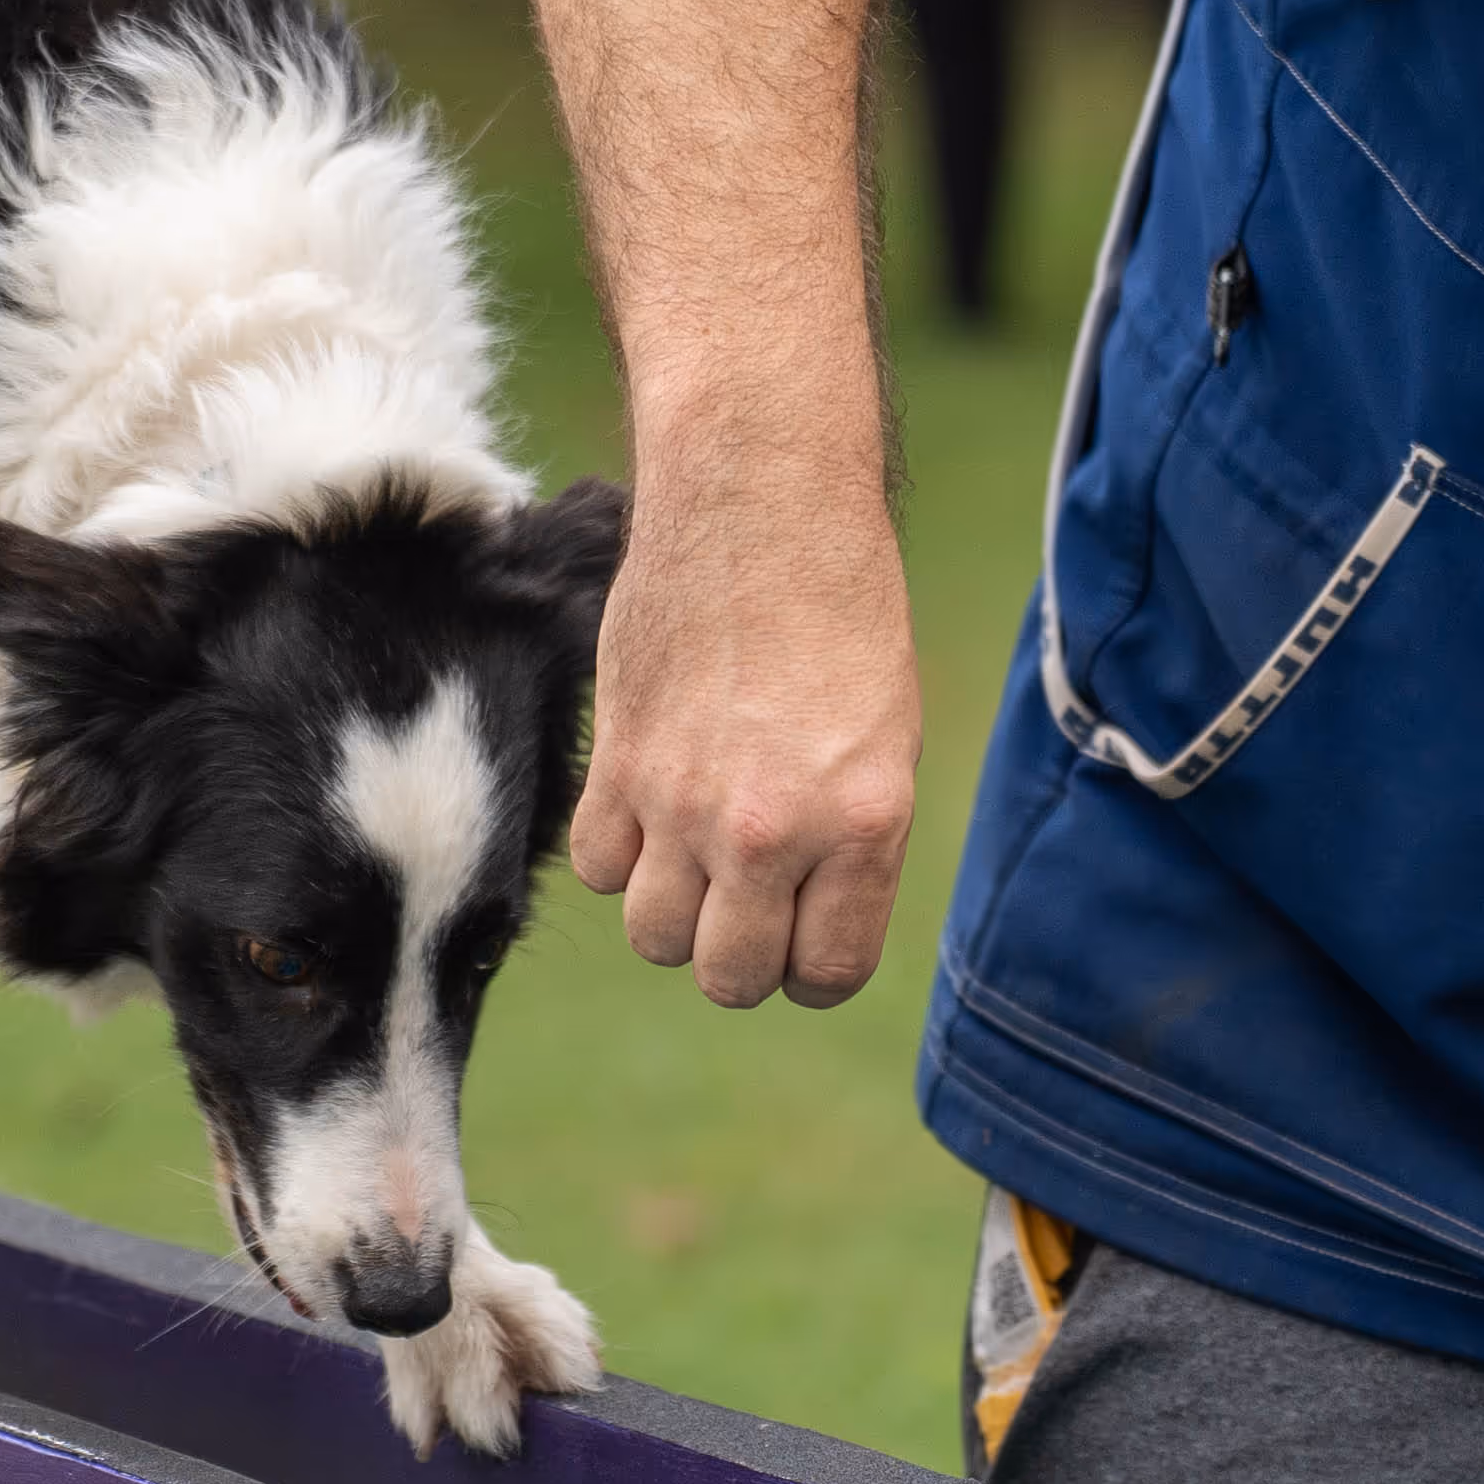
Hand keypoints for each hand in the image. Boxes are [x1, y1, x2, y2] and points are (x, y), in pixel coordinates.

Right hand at [569, 457, 925, 1006]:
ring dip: (676, 911)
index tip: (806, 932)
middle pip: (729, 978)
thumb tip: (800, 918)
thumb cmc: (842, 612)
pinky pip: (598, 868)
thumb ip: (845, 843)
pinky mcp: (616, 761)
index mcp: (864, 824)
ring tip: (698, 853)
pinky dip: (621, 855)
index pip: (827, 976)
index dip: (814, 966)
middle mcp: (772, 829)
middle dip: (740, 956)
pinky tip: (650, 806)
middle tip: (750, 901)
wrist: (761, 505)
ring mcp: (684, 801)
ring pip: (654, 937)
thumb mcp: (885, 739)